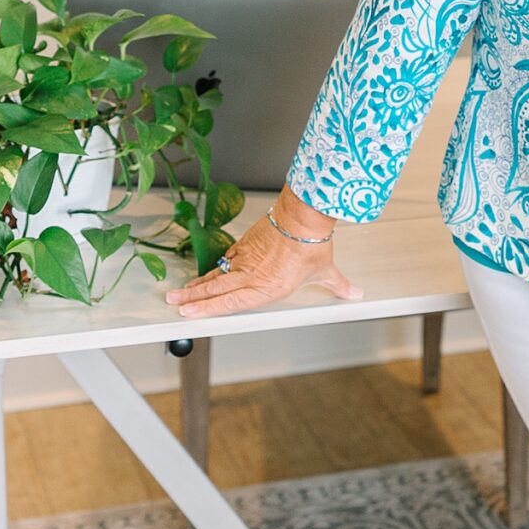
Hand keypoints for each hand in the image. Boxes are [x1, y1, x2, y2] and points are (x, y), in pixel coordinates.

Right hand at [163, 206, 363, 314]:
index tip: (190, 313)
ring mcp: (245, 259)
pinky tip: (204, 273)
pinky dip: (212, 268)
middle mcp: (251, 275)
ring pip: (215, 274)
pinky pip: (224, 259)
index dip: (208, 309)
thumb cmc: (312, 244)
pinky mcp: (244, 244)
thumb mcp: (326, 270)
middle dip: (192, 298)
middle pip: (215, 289)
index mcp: (267, 288)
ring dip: (196, 284)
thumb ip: (338, 286)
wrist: (303, 215)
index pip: (231, 303)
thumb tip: (355, 293)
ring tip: (178, 292)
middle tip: (174, 303)